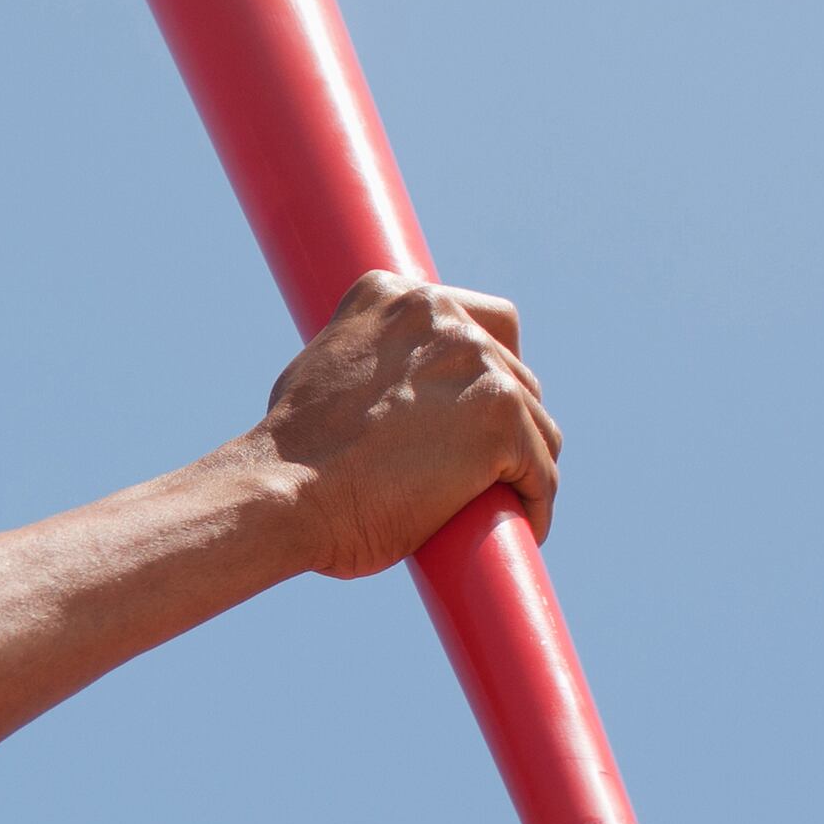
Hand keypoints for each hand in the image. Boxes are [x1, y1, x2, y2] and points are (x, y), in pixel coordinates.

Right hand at [234, 271, 560, 578]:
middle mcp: (444, 317)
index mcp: (398, 297)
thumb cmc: (290, 457)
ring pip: (536, 424)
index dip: (486, 370)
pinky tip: (525, 525)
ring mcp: (478, 367)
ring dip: (526, 463)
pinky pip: (542, 470)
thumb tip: (387, 390)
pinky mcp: (500, 423)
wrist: (282, 492)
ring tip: (506, 500)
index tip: (473, 411)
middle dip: (507, 421)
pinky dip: (537, 500)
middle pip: (515, 372)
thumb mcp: (325, 369)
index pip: (482, 323)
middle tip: (486, 466)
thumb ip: (370, 358)